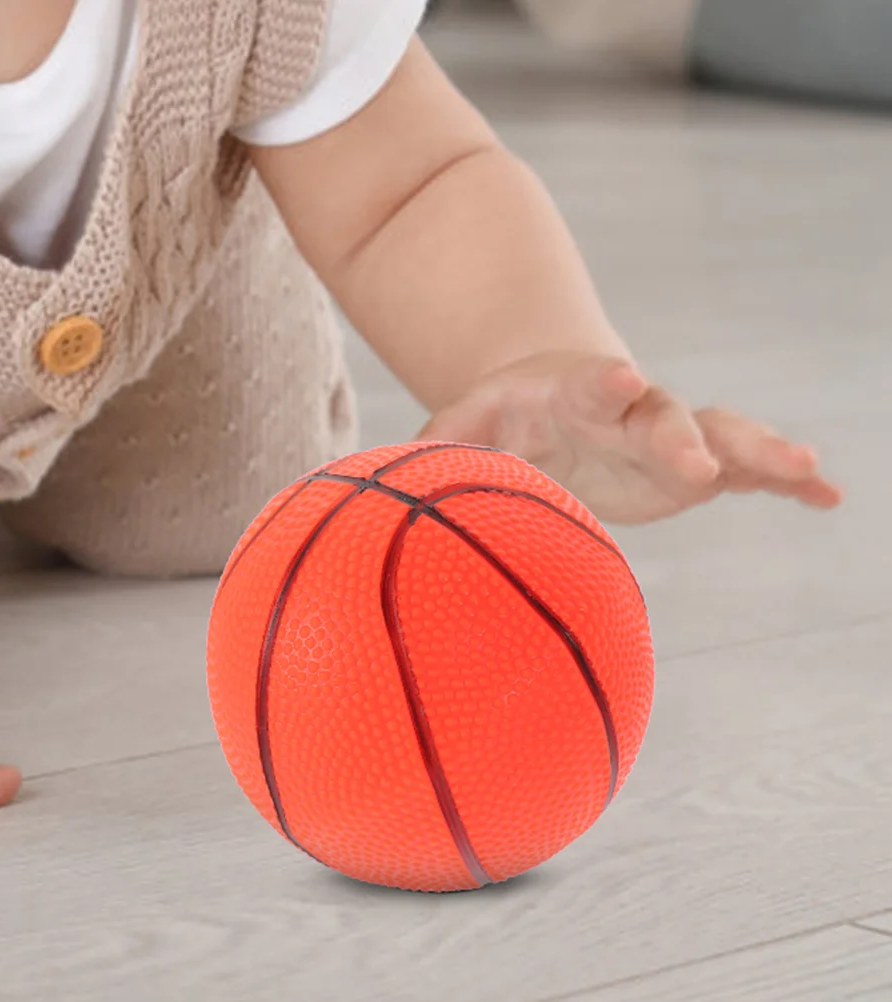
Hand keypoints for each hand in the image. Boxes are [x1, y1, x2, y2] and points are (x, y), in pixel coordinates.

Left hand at [419, 351, 842, 523]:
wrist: (558, 400)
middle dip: (683, 436)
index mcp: (575, 391)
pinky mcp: (694, 466)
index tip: (619, 379)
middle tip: (701, 464)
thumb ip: (444, 436)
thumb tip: (397, 467)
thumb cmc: (510, 412)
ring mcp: (668, 435)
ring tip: (806, 470)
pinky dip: (785, 480)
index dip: (606, 381)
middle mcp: (632, 408)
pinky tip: (828, 495)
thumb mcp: (471, 418)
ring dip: (761, 451)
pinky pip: (746, 470)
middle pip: (666, 414)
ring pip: (722, 434)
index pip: (592, 382)